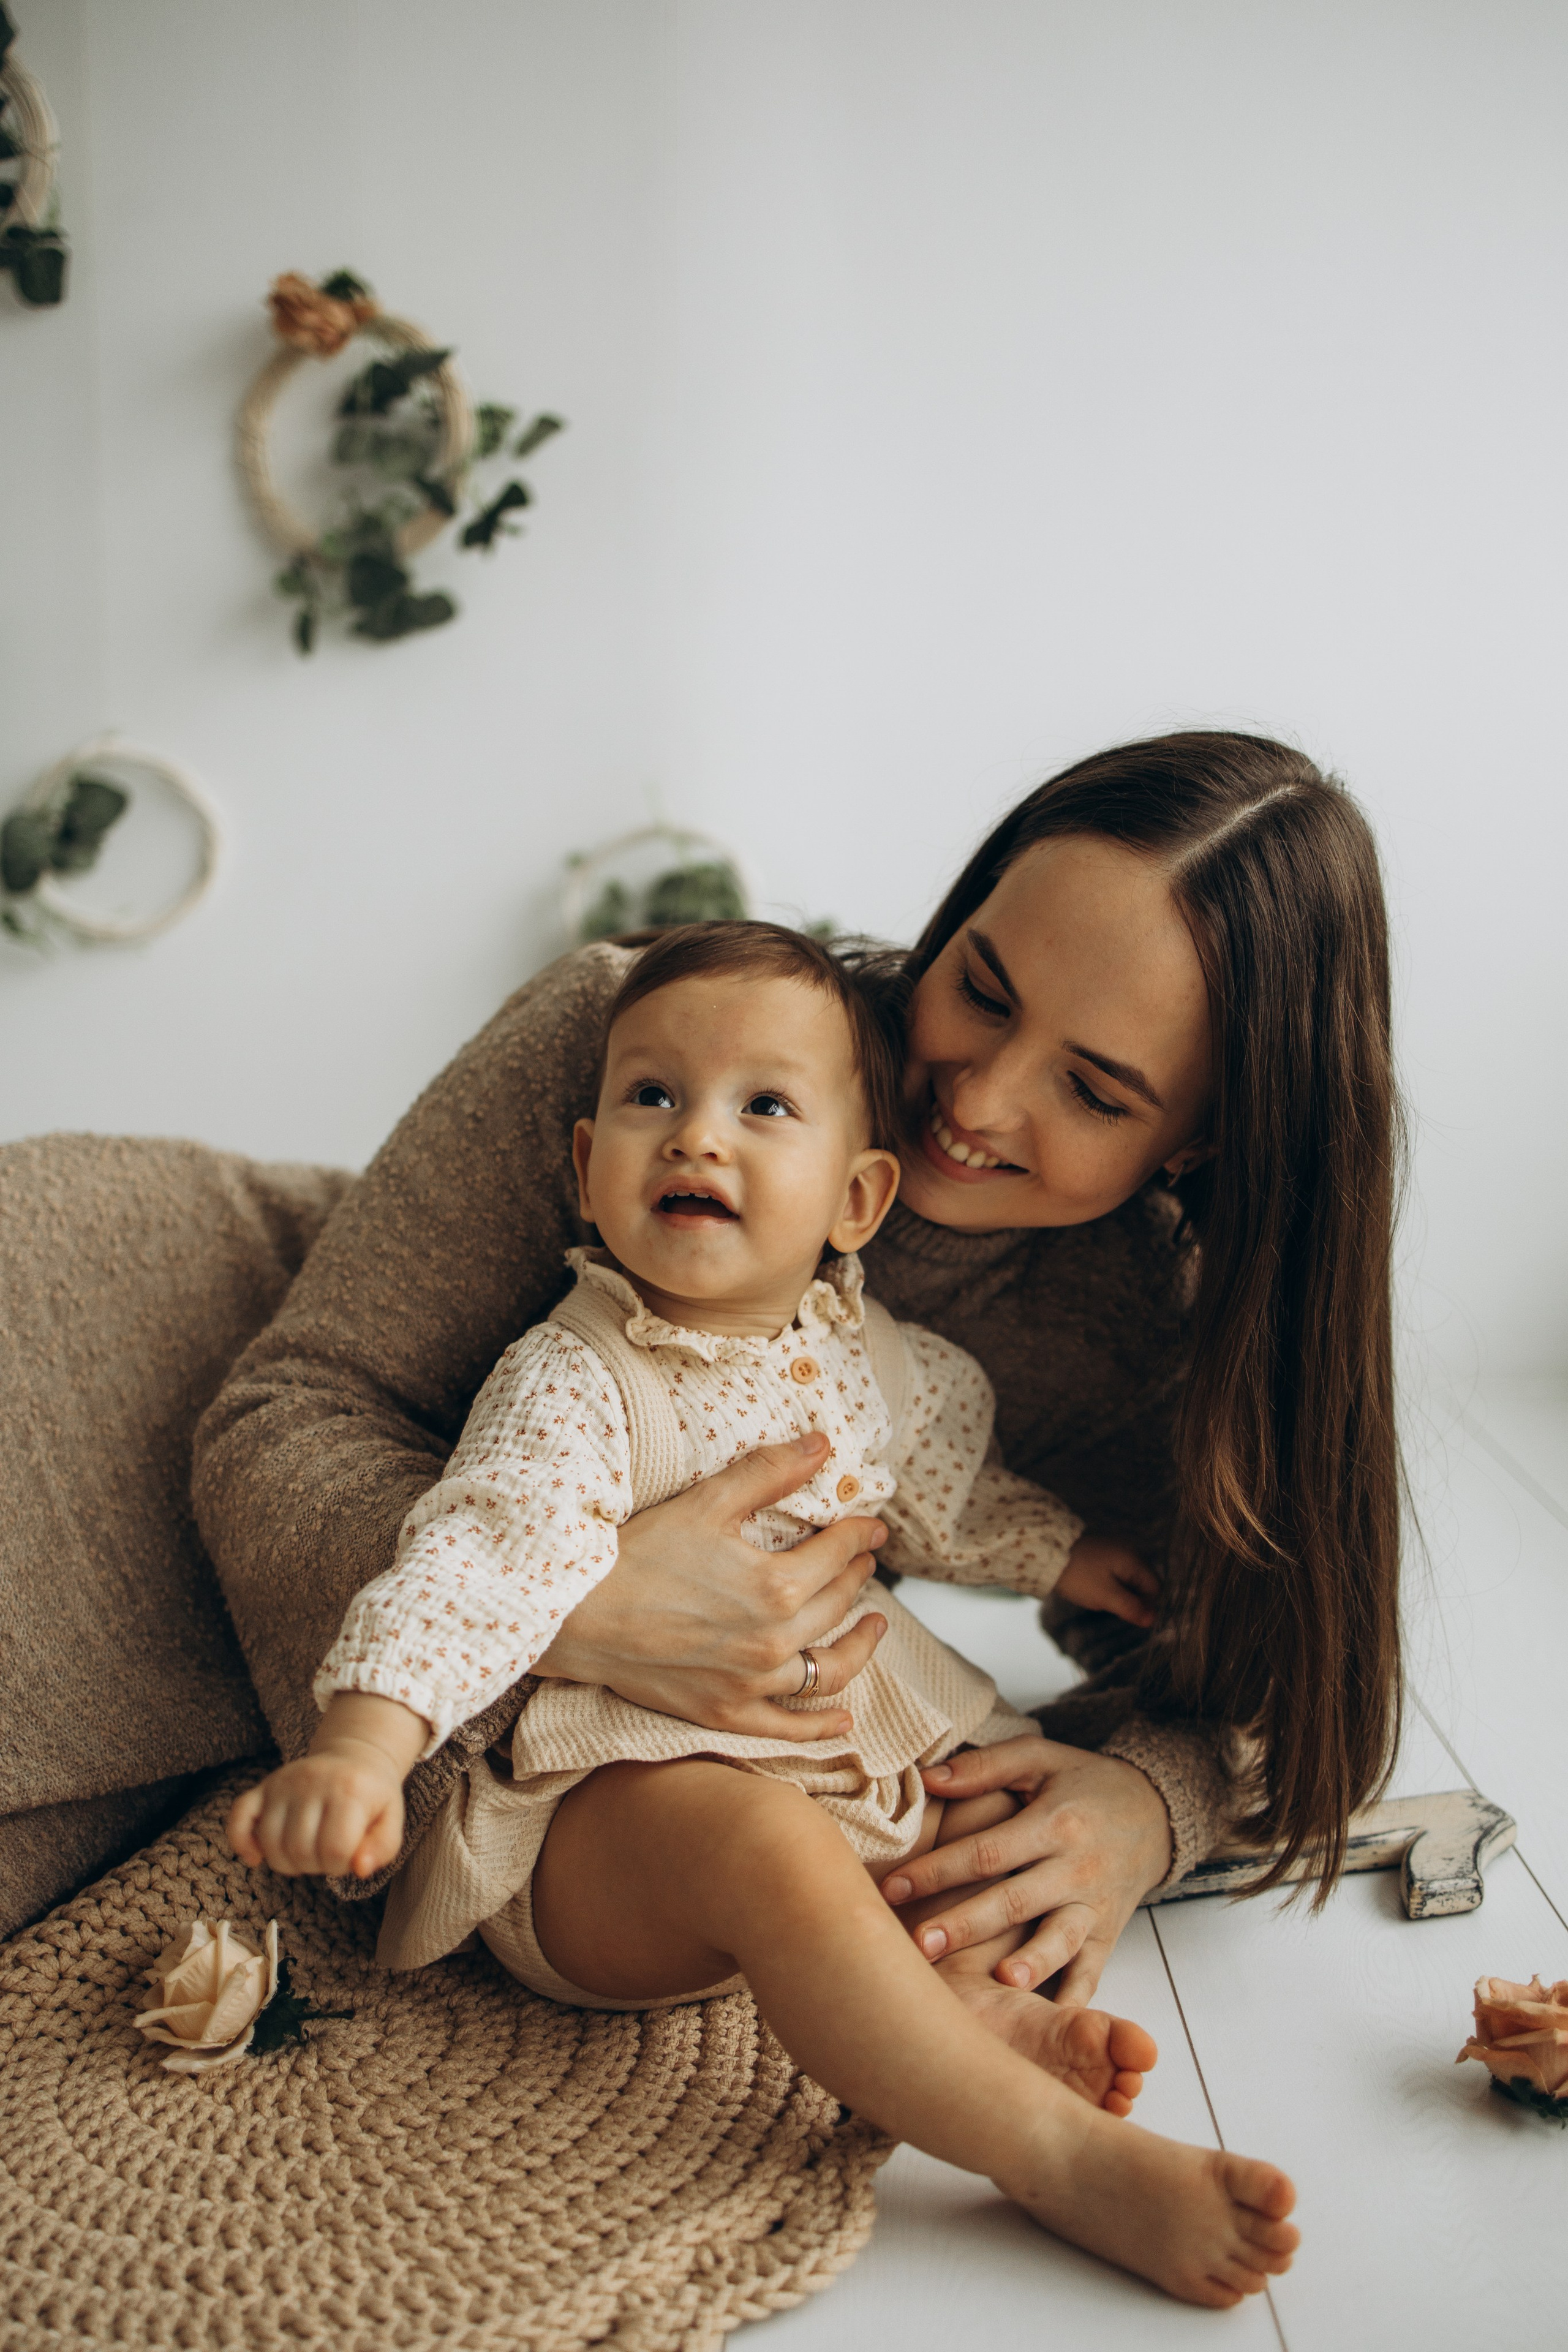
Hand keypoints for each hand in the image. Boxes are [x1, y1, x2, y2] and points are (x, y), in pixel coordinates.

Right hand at [227, 1693, 426, 1877]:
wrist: (355, 1755)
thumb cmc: (373, 1796)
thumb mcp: (391, 1820)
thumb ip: (381, 1849)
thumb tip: (359, 1869)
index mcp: (349, 1791)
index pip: (335, 1850)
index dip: (340, 1866)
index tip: (347, 1858)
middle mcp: (312, 1782)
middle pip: (300, 1850)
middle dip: (314, 1866)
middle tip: (327, 1855)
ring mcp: (284, 1782)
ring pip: (269, 1842)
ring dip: (286, 1862)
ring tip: (306, 1852)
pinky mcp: (264, 1786)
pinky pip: (238, 1816)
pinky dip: (241, 1843)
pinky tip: (256, 1857)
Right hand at [535, 1431, 888, 1741]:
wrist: (579, 1616)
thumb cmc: (638, 1555)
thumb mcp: (708, 1502)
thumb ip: (770, 1473)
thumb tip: (822, 1445)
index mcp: (777, 1587)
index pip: (839, 1554)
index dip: (859, 1534)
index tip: (870, 1526)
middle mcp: (774, 1642)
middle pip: (838, 1605)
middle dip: (858, 1578)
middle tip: (864, 1561)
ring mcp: (751, 1685)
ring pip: (829, 1671)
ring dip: (859, 1647)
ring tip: (876, 1627)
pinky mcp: (725, 1714)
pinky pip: (788, 1728)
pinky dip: (821, 1726)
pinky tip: (844, 1718)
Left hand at [880, 1737, 1172, 2004]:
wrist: (1155, 1813)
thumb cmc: (1085, 1783)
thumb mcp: (1040, 1759)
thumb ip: (985, 1767)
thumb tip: (928, 1777)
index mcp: (1053, 1823)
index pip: (987, 1851)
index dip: (938, 1869)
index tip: (892, 1889)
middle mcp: (1075, 1868)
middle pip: (1015, 1901)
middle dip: (966, 1924)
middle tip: (920, 1945)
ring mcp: (1094, 1905)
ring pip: (1060, 1939)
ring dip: (1031, 1964)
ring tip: (1000, 1983)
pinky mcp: (1108, 1934)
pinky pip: (1093, 1971)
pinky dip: (1076, 2000)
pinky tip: (1053, 2021)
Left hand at [1054, 1533, 1159, 1629]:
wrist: (1046, 1554)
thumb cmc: (1079, 1576)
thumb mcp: (1106, 1596)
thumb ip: (1131, 1608)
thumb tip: (1152, 1619)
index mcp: (1134, 1559)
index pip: (1155, 1587)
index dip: (1146, 1605)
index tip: (1128, 1614)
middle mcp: (1129, 1551)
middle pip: (1141, 1583)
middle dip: (1129, 1599)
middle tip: (1108, 1604)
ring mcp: (1115, 1551)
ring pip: (1126, 1580)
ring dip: (1116, 1593)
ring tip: (1096, 1595)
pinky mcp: (1102, 1554)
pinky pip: (1114, 1574)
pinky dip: (1107, 1585)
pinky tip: (1091, 1587)